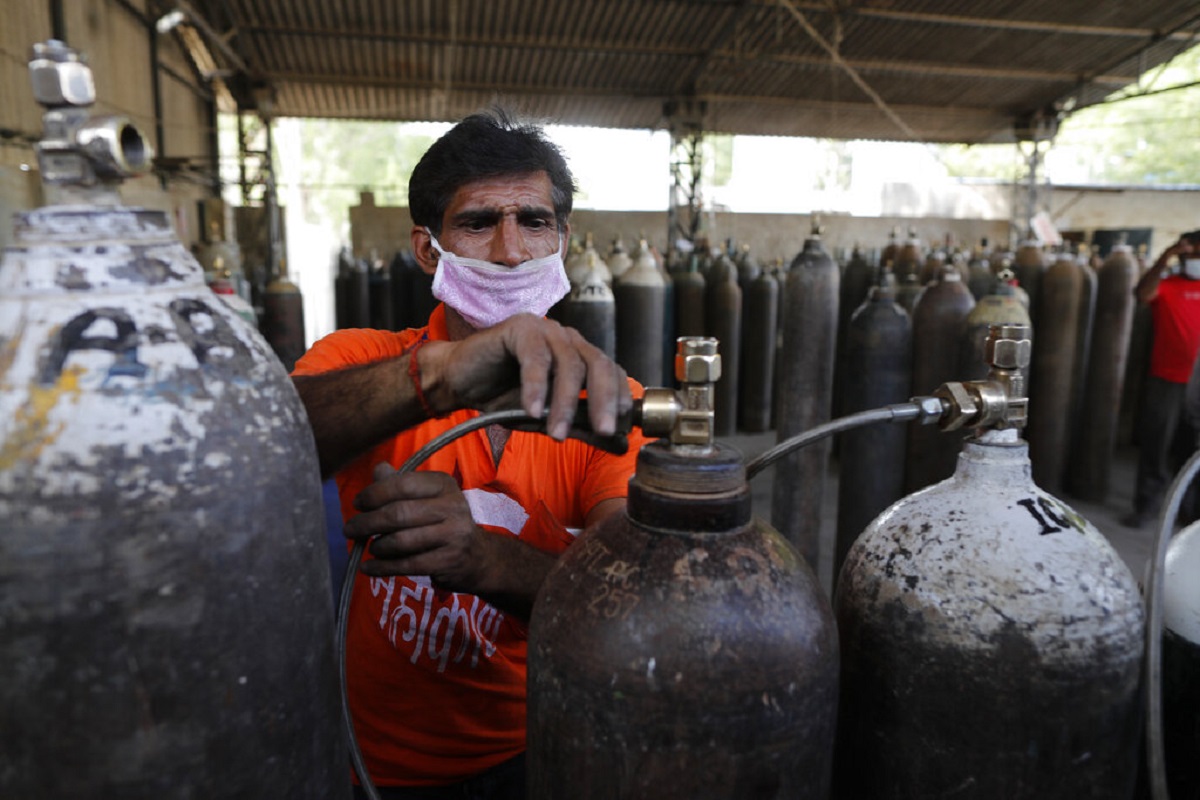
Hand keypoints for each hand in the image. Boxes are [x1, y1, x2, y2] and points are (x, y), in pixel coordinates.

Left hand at [345, 464, 490, 591]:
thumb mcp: (427, 498)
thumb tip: (378, 468)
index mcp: (443, 484)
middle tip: (350, 530)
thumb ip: (401, 484)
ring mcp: (454, 534)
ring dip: (377, 546)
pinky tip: (369, 568)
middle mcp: (452, 506)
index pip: (403, 484)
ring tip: (370, 547)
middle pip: (398, 513)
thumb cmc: (443, 523)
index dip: (374, 494)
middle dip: (367, 523)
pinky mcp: (449, 560)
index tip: (358, 504)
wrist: (478, 556)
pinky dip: (382, 568)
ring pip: (401, 541)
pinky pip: (407, 565)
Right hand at [422, 313, 631, 440]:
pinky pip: (535, 358)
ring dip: (565, 402)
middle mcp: (567, 338)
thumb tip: (620, 445)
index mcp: (579, 354)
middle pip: (597, 364)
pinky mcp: (519, 328)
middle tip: (604, 431)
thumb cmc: (503, 397)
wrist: (458, 381)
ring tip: (557, 434)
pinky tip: (531, 411)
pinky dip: (535, 387)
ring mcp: (545, 329)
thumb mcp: (547, 418)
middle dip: (603, 400)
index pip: (611, 371)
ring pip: (568, 363)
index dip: (619, 397)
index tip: (620, 427)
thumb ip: (581, 427)